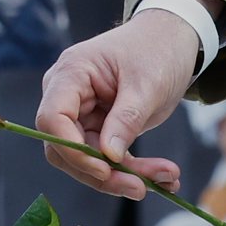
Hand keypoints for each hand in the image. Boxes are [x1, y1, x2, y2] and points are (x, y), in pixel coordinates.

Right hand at [36, 0, 214, 199]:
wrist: (173, 38)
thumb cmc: (158, 48)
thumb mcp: (147, 84)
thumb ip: (126, 119)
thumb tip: (108, 157)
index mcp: (71, 74)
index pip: (52, 119)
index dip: (72, 149)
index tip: (105, 168)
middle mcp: (68, 95)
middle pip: (66, 147)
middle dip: (103, 173)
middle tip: (141, 187)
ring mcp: (83, 113)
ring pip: (88, 160)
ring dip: (125, 176)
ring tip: (168, 179)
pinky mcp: (100, 127)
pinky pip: (108, 158)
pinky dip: (135, 170)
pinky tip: (166, 178)